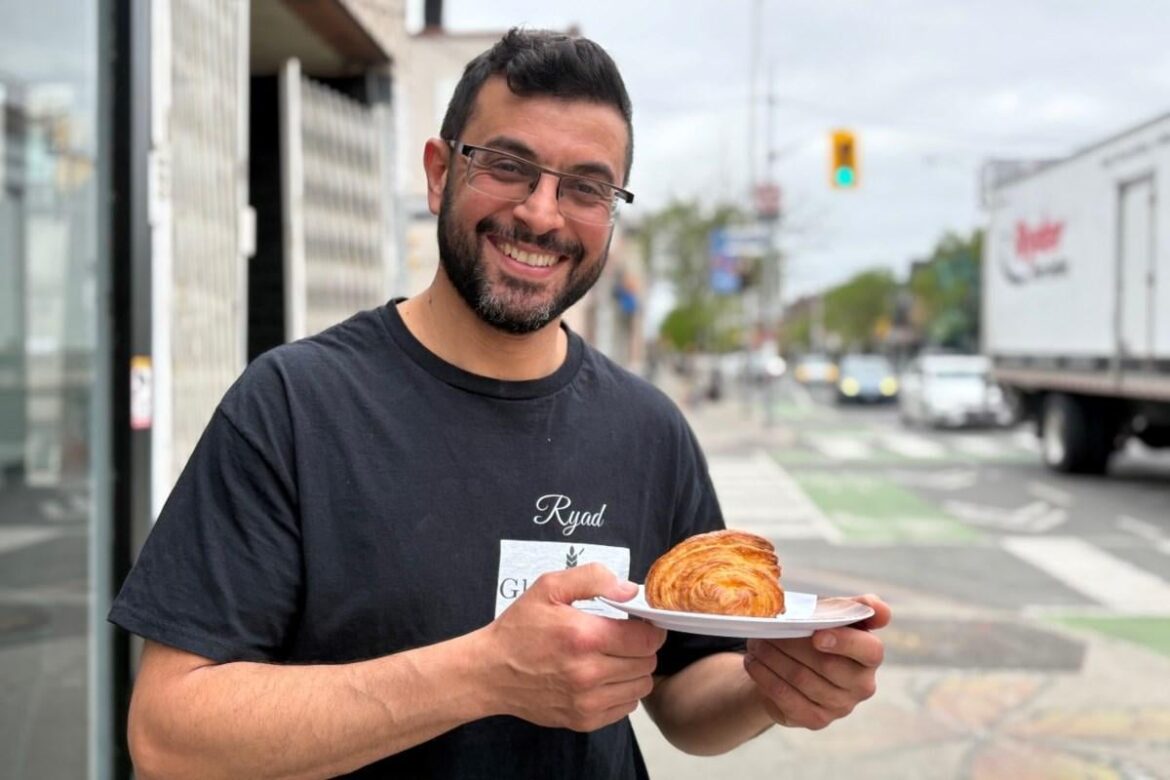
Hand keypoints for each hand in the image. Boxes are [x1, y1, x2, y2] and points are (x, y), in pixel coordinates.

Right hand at [480, 563, 667, 731]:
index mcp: (584, 637)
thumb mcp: (548, 587)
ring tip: (612, 658)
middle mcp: (589, 673)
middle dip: (641, 647)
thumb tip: (630, 590)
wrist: (489, 672)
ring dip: (634, 670)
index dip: (648, 628)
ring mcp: (587, 702)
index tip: (637, 623)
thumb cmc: (519, 628)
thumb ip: (592, 579)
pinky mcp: (584, 720)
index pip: (646, 639)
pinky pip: (626, 706)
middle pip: (647, 663)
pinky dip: (622, 691)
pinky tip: (603, 677)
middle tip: (621, 638)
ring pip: (641, 686)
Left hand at [743, 593, 890, 730]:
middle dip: (793, 644)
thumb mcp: (835, 615)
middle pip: (827, 664)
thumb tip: (876, 606)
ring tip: (755, 643)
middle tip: (768, 629)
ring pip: (803, 679)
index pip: (870, 650)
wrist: (794, 665)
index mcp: (870, 655)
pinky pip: (788, 699)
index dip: (845, 642)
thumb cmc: (818, 634)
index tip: (817, 635)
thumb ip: (855, 607)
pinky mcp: (817, 719)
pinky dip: (766, 678)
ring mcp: (841, 706)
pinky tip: (753, 663)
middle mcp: (862, 685)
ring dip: (773, 658)